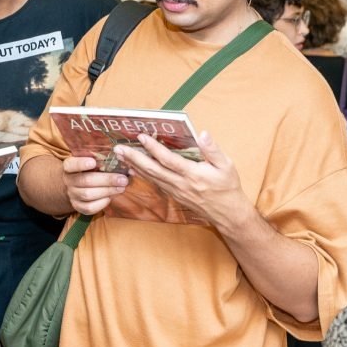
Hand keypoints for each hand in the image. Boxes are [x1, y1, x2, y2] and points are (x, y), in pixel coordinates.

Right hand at [61, 155, 127, 215]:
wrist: (80, 186)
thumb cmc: (91, 169)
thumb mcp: (92, 160)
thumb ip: (103, 157)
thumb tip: (120, 153)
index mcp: (69, 166)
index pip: (71, 164)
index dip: (81, 163)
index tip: (93, 162)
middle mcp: (68, 180)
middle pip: (85, 180)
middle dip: (106, 180)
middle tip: (123, 179)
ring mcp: (72, 194)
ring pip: (88, 194)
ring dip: (107, 191)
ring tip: (121, 187)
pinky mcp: (77, 206)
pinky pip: (89, 207)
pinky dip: (102, 203)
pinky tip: (111, 197)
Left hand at [114, 132, 246, 228]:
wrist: (227, 213)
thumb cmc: (227, 187)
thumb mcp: (226, 165)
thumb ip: (212, 149)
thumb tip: (203, 134)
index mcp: (193, 174)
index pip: (168, 160)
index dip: (153, 148)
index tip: (141, 137)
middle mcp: (180, 183)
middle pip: (152, 170)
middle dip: (134, 158)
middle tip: (118, 148)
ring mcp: (175, 191)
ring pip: (151, 177)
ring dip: (134, 165)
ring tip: (120, 155)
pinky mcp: (174, 195)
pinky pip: (155, 183)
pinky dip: (142, 175)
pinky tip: (133, 168)